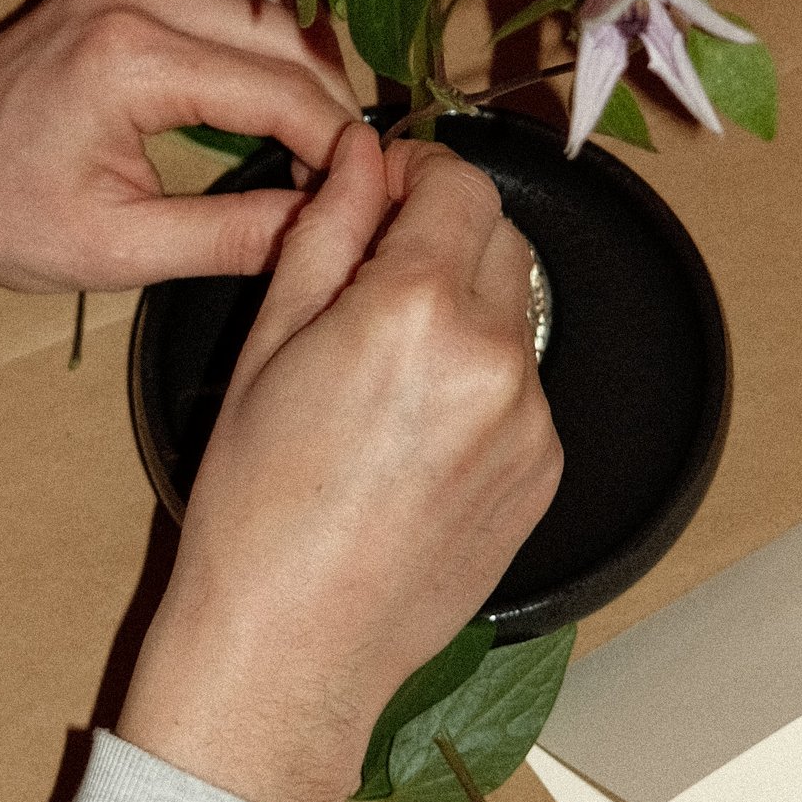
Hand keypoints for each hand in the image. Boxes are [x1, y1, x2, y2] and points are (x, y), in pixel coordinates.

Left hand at [0, 0, 356, 299]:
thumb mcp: (116, 250)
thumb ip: (233, 236)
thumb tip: (330, 227)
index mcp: (130, 56)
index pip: (282, 90)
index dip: (341, 147)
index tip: (375, 196)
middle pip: (285, 36)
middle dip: (332, 106)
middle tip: (357, 179)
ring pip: (263, 9)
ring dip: (302, 72)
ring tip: (323, 150)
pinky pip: (222, 1)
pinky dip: (260, 49)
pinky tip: (272, 110)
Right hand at [119, 130, 560, 801]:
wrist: (292, 648)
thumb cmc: (255, 506)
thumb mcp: (268, 344)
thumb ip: (326, 231)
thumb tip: (359, 153)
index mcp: (417, 308)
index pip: (457, 183)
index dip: (415, 171)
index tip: (379, 188)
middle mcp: (497, 355)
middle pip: (499, 236)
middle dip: (441, 233)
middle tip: (370, 274)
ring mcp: (533, 418)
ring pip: (514, 311)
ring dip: (463, 305)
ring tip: (383, 368)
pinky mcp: (546, 470)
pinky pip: (523, 386)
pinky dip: (480, 379)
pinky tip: (412, 431)